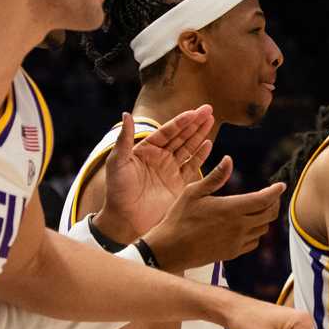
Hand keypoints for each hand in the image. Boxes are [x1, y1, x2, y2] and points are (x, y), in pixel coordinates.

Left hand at [96, 108, 213, 244]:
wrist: (126, 219)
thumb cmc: (117, 190)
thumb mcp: (118, 162)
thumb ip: (124, 139)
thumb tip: (126, 114)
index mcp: (146, 149)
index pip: (167, 131)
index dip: (181, 121)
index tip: (194, 112)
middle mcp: (160, 157)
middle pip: (181, 136)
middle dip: (194, 123)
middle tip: (208, 109)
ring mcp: (170, 170)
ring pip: (189, 148)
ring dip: (200, 134)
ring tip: (211, 120)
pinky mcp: (178, 184)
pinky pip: (192, 166)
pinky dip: (201, 155)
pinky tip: (209, 144)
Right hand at [147, 160, 285, 270]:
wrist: (169, 250)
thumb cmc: (178, 218)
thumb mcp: (193, 192)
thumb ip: (215, 176)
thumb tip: (228, 159)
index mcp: (230, 208)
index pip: (263, 199)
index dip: (275, 192)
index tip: (281, 185)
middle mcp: (238, 226)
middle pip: (269, 214)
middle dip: (274, 203)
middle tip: (271, 196)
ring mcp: (237, 241)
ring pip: (263, 229)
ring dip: (265, 218)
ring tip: (259, 209)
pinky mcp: (232, 253)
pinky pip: (254, 242)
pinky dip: (256, 232)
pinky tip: (247, 226)